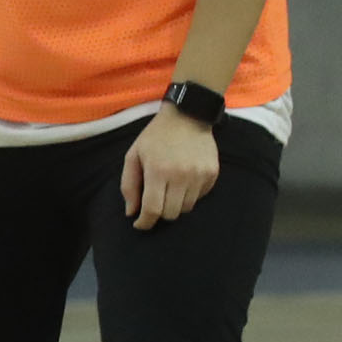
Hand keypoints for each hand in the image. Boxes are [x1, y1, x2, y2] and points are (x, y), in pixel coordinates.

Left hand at [121, 107, 221, 230]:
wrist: (188, 117)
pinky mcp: (212, 174)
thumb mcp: (133, 156)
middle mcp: (181, 176)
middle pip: (171, 214)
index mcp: (158, 171)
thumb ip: (129, 185)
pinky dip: (189, 196)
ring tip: (169, 189)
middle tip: (154, 203)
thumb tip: (131, 212)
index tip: (140, 224)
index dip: (145, 222)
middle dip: (159, 214)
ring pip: (186, 208)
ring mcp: (200, 175)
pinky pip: (200, 198)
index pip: (153, 209)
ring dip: (175, 205)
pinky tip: (183, 181)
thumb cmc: (155, 137)